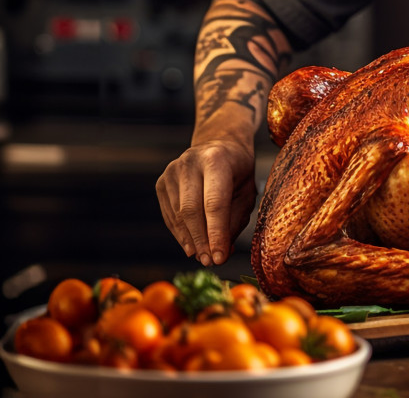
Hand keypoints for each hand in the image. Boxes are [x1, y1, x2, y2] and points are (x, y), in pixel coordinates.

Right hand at [156, 137, 256, 266]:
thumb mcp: (246, 192)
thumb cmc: (237, 172)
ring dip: (190, 241)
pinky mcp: (161, 182)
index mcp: (216, 159)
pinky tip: (191, 245)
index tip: (219, 258)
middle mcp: (190, 161)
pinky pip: (169, 215)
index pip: (214, 203)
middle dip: (201, 240)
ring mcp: (172, 171)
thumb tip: (221, 254)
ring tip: (204, 256)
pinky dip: (180, 234)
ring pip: (178, 215)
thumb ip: (235, 221)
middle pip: (191, 210)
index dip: (216, 234)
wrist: (219, 146)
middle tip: (210, 261)